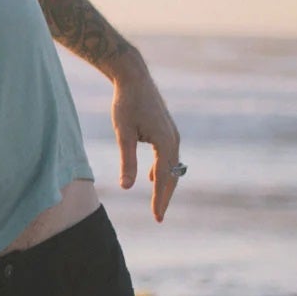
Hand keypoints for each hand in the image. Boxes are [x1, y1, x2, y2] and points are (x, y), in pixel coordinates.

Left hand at [110, 60, 181, 221]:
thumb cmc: (126, 104)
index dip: (160, 200)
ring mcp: (172, 135)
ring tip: (158, 202)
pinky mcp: (167, 131)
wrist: (134, 77)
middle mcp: (174, 140)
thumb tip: (127, 187)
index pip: (164, 179)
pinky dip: (162, 170)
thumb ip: (126, 160)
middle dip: (165, 197)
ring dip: (164, 184)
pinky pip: (167, 156)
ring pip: (171, 167)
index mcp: (165, 143)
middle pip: (172, 175)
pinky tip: (152, 177)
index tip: (157, 218)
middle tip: (159, 218)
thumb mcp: (122, 133)